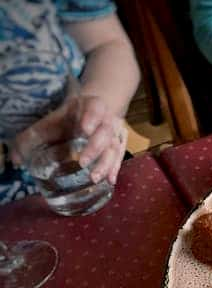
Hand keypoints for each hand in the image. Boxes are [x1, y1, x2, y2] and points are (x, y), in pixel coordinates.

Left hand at [12, 96, 127, 184]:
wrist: (97, 111)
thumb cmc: (71, 117)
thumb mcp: (54, 120)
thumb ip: (34, 136)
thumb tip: (16, 160)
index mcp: (92, 106)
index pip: (96, 109)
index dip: (92, 118)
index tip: (84, 129)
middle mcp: (108, 120)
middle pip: (105, 133)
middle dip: (95, 148)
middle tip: (83, 162)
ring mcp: (116, 134)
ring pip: (114, 148)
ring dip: (106, 164)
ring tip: (95, 178)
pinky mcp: (119, 146)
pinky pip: (119, 157)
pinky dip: (115, 169)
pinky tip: (110, 181)